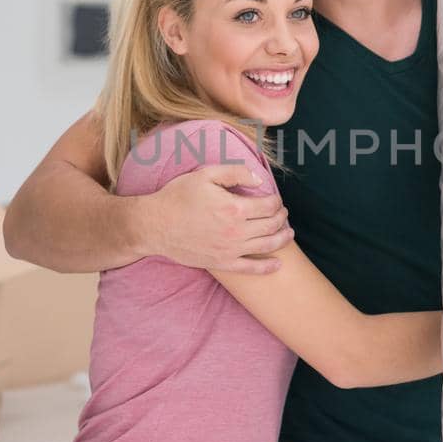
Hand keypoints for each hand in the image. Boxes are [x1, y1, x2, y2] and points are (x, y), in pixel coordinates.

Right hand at [143, 164, 292, 273]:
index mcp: (234, 208)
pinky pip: (250, 269)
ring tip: (288, 233)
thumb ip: (235, 172)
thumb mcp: (205, 174)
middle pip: (271, 225)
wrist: (154, 225)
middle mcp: (236, 231)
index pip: (268, 205)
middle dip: (281, 217)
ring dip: (282, 239)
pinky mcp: (222, 263)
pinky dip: (267, 267)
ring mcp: (230, 249)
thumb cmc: (178, 196)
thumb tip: (259, 180)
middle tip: (283, 213)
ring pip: (267, 246)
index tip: (276, 199)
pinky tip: (278, 265)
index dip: (276, 201)